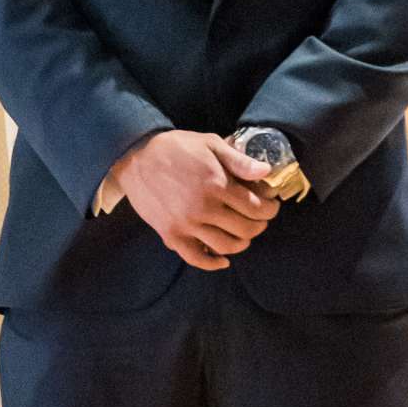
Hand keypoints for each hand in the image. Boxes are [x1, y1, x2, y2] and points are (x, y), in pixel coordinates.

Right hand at [112, 131, 278, 270]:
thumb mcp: (210, 143)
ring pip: (226, 246)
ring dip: (241, 243)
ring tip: (244, 234)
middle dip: (259, 225)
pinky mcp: (171, 235)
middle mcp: (203, 208)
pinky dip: (213, 263)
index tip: (271, 206)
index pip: (255, 207)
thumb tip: (266, 172)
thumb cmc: (175, 147)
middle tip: (260, 219)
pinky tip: (223, 259)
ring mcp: (186, 225)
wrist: (136, 157)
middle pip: (245, 229)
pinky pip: (197, 258)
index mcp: (216, 184)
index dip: (270, 209)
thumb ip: (239, 160)